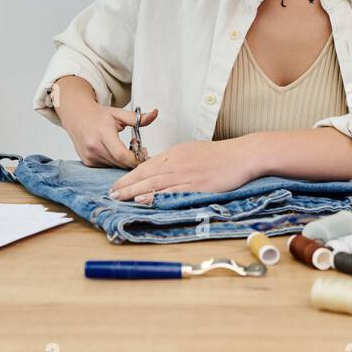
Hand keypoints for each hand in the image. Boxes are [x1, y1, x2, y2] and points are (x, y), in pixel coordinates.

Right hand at [60, 103, 158, 169]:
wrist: (77, 116)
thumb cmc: (98, 115)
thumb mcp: (119, 114)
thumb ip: (138, 118)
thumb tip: (154, 114)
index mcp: (103, 133)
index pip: (122, 155)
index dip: (135, 159)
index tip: (145, 155)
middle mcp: (94, 147)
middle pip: (121, 163)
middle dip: (134, 160)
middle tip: (142, 151)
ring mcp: (90, 156)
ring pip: (115, 166)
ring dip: (125, 162)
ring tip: (129, 149)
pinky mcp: (88, 162)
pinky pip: (107, 167)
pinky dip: (116, 162)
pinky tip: (117, 153)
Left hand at [108, 138, 258, 201]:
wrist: (241, 155)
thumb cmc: (218, 155)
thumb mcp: (191, 150)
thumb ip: (173, 159)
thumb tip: (157, 168)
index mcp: (175, 153)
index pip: (145, 165)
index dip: (129, 176)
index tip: (117, 184)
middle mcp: (177, 163)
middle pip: (146, 175)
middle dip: (126, 185)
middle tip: (111, 194)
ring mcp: (186, 175)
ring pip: (155, 184)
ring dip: (134, 192)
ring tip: (120, 199)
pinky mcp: (197, 187)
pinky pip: (172, 193)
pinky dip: (156, 197)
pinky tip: (144, 200)